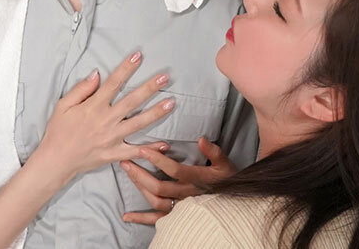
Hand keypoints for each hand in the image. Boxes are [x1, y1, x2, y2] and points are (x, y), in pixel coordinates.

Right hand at [32, 51, 173, 187]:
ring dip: (156, 112)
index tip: (139, 56)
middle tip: (165, 78)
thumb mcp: (63, 106)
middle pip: (132, 101)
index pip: (114, 82)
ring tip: (171, 103)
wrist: (55, 160)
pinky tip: (165, 143)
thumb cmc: (58, 131)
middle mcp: (106, 120)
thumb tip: (97, 74)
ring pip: (139, 123)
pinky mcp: (114, 154)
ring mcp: (112, 138)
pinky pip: (135, 151)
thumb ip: (81, 89)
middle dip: (150, 88)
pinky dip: (150, 148)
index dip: (127, 68)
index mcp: (94, 106)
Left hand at [120, 137, 236, 224]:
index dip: (157, 160)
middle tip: (125, 161)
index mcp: (197, 180)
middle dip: (140, 173)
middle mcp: (187, 195)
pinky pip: (157, 220)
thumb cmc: (227, 180)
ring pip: (156, 200)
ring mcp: (181, 208)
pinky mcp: (177, 217)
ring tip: (128, 173)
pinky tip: (126, 216)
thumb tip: (201, 139)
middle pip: (159, 186)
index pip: (174, 170)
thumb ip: (213, 151)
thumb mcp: (225, 163)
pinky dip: (141, 219)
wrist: (233, 205)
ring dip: (139, 188)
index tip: (143, 149)